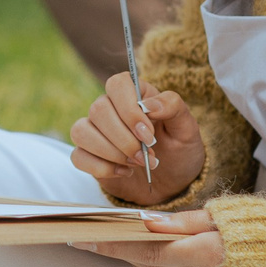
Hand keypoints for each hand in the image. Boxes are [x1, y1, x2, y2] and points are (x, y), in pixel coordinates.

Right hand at [70, 71, 204, 204]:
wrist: (173, 182)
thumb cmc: (178, 149)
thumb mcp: (187, 128)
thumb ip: (173, 107)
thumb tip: (148, 105)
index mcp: (134, 94)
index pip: (117, 84)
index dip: (129, 109)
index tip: (148, 133)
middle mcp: (110, 108)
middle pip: (98, 110)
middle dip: (124, 139)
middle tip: (147, 155)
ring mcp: (95, 132)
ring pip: (82, 132)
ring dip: (111, 153)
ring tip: (136, 164)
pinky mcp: (88, 155)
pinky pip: (78, 156)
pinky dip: (102, 168)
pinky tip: (124, 172)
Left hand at [81, 210, 222, 266]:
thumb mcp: (231, 216)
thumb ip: (187, 221)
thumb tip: (149, 222)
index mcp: (211, 253)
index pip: (149, 249)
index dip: (115, 244)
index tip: (85, 237)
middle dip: (123, 252)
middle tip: (98, 238)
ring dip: (144, 265)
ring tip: (128, 247)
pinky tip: (164, 265)